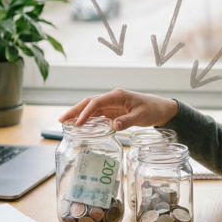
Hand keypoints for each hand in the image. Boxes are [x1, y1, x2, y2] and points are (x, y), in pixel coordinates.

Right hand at [58, 89, 178, 130]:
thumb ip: (127, 121)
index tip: (77, 123)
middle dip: (74, 111)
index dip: (86, 112)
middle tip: (61, 120)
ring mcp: (111, 104)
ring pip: (90, 108)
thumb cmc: (152, 110)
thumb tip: (113, 126)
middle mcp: (112, 98)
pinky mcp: (112, 111)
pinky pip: (96, 114)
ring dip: (77, 115)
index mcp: (117, 95)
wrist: (160, 109)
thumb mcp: (141, 116)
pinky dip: (86, 119)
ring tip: (64, 123)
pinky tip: (78, 125)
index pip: (97, 102)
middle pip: (89, 103)